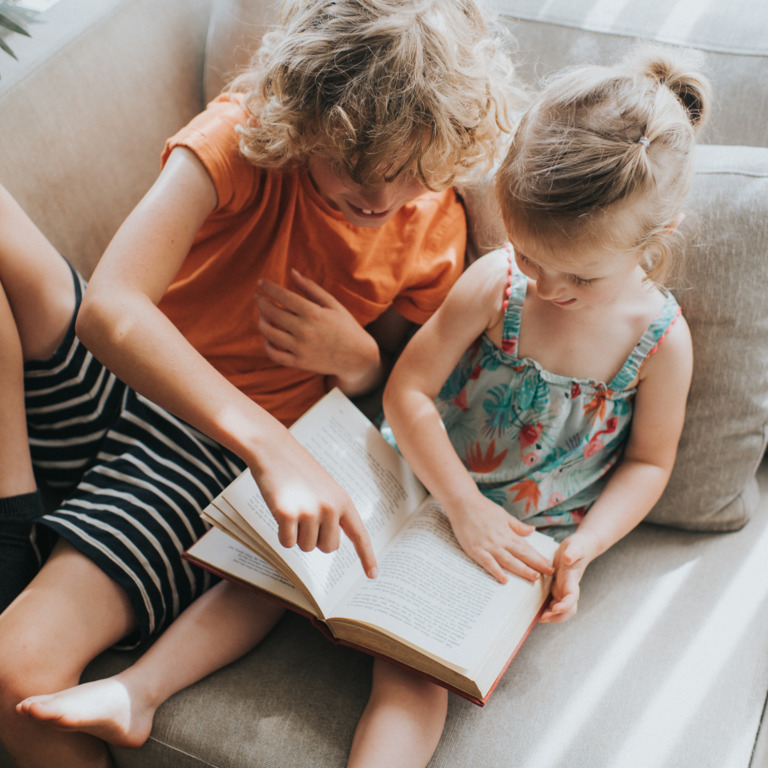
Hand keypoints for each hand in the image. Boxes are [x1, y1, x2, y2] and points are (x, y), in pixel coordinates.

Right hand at [251, 433, 377, 578]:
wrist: (274, 450)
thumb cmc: (298, 471)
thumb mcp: (324, 490)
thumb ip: (332, 514)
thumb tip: (330, 545)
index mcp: (343, 501)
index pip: (360, 535)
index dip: (367, 557)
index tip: (373, 575)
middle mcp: (330, 508)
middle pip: (328, 548)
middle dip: (315, 539)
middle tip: (304, 514)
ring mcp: (309, 512)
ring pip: (306, 547)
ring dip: (297, 535)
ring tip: (292, 507)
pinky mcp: (287, 515)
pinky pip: (287, 543)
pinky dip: (282, 533)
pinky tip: (280, 509)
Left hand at [256, 270, 379, 388]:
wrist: (358, 357)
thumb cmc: (345, 326)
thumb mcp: (332, 304)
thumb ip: (310, 288)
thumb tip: (291, 272)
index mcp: (314, 313)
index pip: (283, 296)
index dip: (268, 288)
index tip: (261, 283)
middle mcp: (305, 330)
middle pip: (271, 313)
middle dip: (260, 302)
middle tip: (258, 297)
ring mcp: (300, 348)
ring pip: (268, 333)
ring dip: (261, 321)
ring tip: (262, 315)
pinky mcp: (299, 363)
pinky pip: (274, 354)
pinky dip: (267, 344)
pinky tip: (269, 336)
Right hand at [446, 494, 554, 583]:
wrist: (463, 502)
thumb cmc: (483, 507)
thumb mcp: (503, 515)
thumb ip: (517, 525)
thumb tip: (531, 530)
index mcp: (508, 532)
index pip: (527, 548)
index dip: (539, 558)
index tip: (549, 566)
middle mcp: (501, 540)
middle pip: (521, 555)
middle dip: (536, 565)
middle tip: (549, 574)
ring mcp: (488, 546)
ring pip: (508, 560)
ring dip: (522, 569)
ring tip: (534, 577)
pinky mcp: (476, 550)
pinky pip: (488, 563)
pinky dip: (496, 571)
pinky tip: (504, 580)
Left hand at [540, 533, 596, 622]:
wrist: (579, 547)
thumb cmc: (577, 546)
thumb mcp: (574, 546)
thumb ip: (572, 552)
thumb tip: (568, 558)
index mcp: (573, 580)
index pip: (572, 597)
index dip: (565, 606)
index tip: (555, 609)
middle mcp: (568, 588)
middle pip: (568, 610)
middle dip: (557, 617)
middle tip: (543, 618)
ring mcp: (562, 590)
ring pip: (559, 610)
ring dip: (550, 616)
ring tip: (536, 617)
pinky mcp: (556, 588)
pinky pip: (551, 603)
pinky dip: (544, 609)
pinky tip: (533, 610)